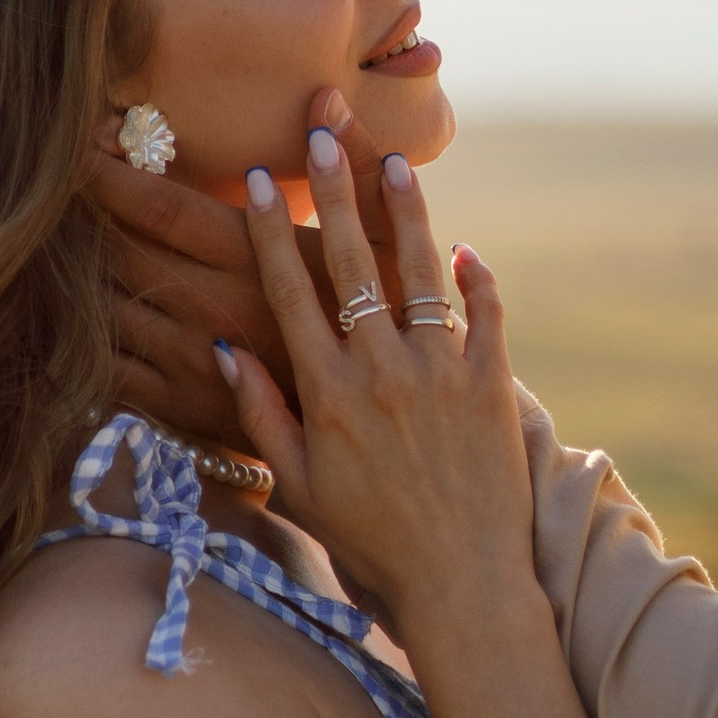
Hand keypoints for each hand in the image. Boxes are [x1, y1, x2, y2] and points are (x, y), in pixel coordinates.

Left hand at [92, 86, 394, 445]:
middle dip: (80, 213)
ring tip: (57, 239)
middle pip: (116, 249)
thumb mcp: (389, 246)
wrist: (383, 441)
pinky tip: (73, 309)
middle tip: (56, 184)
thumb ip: (357, 168)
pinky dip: (79, 332)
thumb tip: (326, 101)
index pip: (157, 207)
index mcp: (253, 263)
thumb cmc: (388, 330)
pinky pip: (103, 363)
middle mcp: (210, 310)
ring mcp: (186, 363)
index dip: (110, 172)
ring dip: (73, 270)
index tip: (82, 142)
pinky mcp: (173, 407)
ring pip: (101, 305)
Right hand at [221, 122, 534, 641]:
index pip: (289, 293)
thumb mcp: (300, 486)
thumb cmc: (372, 542)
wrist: (463, 583)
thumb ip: (261, 414)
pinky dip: (478, 278)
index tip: (253, 179)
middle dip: (332, 193)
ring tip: (394, 163)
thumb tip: (223, 348)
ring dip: (406, 212)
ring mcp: (442, 374)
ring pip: (421, 272)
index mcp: (327, 395)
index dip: (267, 231)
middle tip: (321, 135)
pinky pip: (488, 314)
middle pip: (350, 264)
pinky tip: (465, 249)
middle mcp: (382, 372)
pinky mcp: (493, 386)